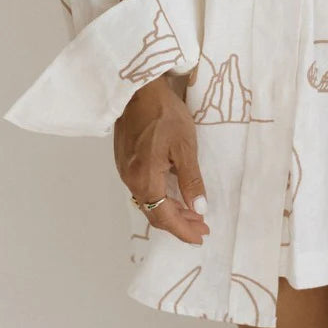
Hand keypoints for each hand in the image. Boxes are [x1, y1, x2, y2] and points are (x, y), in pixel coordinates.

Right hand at [114, 75, 209, 244]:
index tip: (202, 236)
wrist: (138, 91)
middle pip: (154, 213)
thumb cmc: (165, 115)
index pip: (165, 217)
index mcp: (145, 179)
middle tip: (202, 227)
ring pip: (148, 202)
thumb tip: (199, 208)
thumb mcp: (185, 147)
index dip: (184, 230)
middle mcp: (131, 181)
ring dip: (171, 211)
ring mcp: (125, 172)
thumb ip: (191, 180)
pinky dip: (160, 198)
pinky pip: (143, 190)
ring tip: (193, 213)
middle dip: (179, 224)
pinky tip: (174, 195)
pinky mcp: (124, 162)